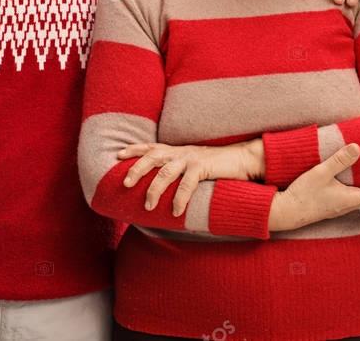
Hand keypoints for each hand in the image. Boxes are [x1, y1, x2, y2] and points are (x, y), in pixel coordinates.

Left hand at [117, 141, 263, 216]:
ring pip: (166, 172)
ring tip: (148, 206)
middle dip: (136, 169)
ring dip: (155, 190)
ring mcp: (191, 159)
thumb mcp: (192, 165)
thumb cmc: (216, 166)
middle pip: (152, 156)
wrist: (242, 159)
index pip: (150, 146)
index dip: (134, 149)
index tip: (118, 155)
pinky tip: (176, 212)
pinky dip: (180, 199)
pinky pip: (187, 184)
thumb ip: (178, 170)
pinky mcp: (203, 167)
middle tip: (125, 184)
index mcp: (176, 150)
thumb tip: (162, 186)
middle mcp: (180, 152)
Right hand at [268, 143, 359, 231]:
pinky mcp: (333, 205)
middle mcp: (350, 205)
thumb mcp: (321, 173)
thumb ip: (339, 160)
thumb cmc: (304, 194)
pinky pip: (355, 198)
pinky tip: (359, 184)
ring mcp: (342, 206)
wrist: (287, 212)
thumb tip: (357, 147)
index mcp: (353, 199)